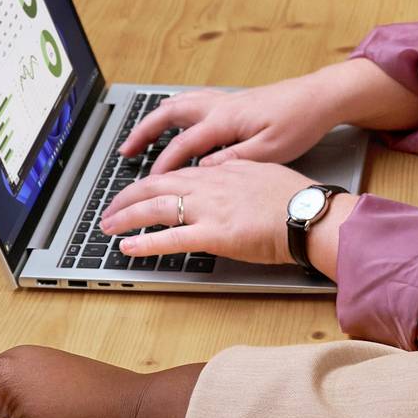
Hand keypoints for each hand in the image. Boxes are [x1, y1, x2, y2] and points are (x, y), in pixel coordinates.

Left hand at [98, 159, 314, 266]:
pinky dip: (145, 242)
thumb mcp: (262, 172)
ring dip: (126, 217)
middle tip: (110, 209)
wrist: (310, 214)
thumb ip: (237, 172)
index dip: (150, 183)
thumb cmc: (296, 198)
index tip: (138, 191)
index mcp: (221, 170)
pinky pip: (171, 238)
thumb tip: (221, 171)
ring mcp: (209, 209)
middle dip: (126, 197)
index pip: (176, 173)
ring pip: (156, 208)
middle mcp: (210, 185)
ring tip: (108, 226)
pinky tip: (128, 246)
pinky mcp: (214, 234)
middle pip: (156, 185)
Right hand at [120, 69, 347, 171]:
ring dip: (155, 120)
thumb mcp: (268, 151)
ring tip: (141, 137)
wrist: (319, 97)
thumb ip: (232, 161)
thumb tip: (202, 171)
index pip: (182, 145)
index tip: (147, 184)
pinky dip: (175, 112)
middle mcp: (218, 106)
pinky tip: (176, 123)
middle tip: (125, 151)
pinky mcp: (232, 100)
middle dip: (143, 133)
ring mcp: (224, 100)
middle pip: (168, 115)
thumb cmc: (298, 122)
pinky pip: (192, 103)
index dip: (162, 167)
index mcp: (224, 120)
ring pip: (178, 105)